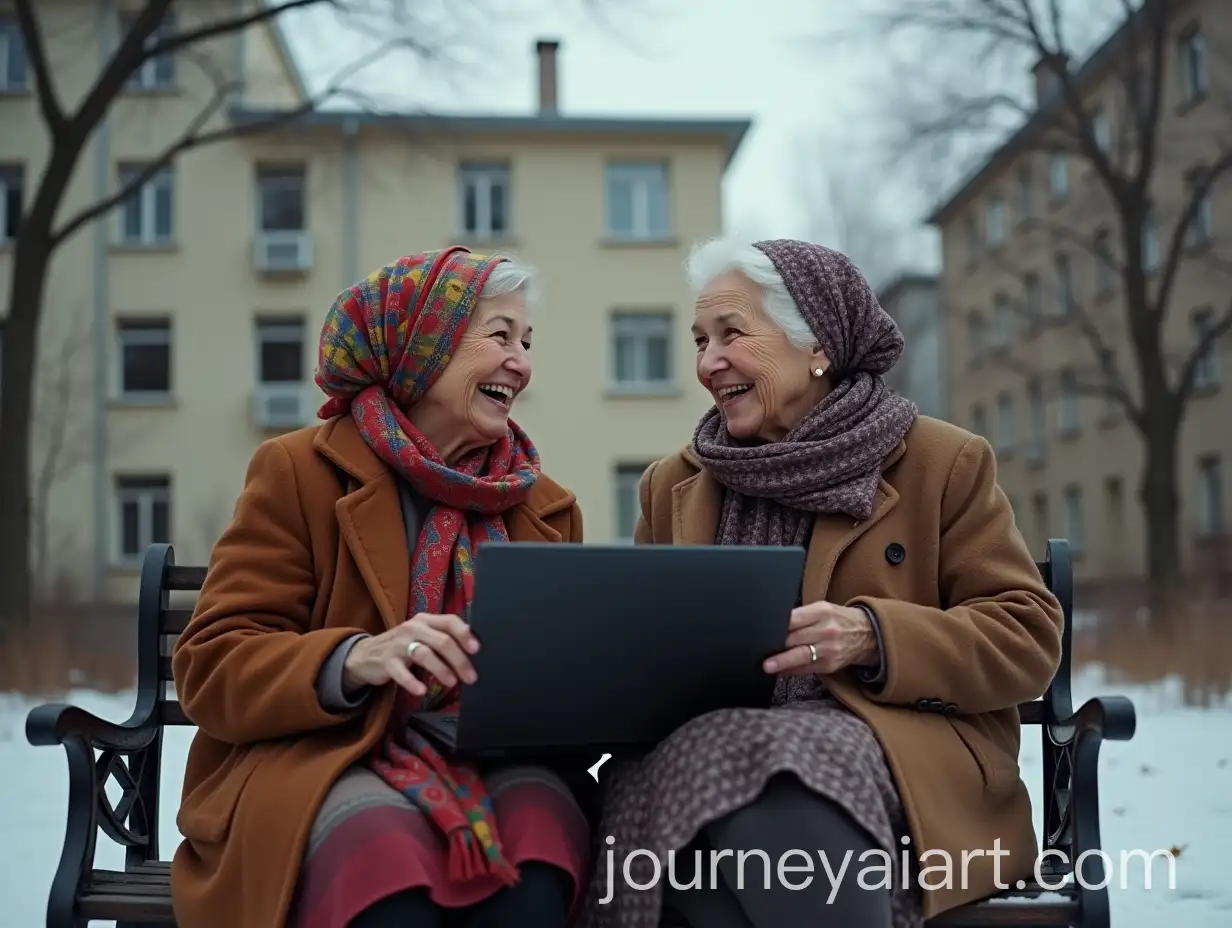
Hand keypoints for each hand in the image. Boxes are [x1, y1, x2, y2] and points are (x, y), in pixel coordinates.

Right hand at [342, 613, 479, 696]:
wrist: (365, 655)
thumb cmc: (402, 646)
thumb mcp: (421, 636)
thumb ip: (442, 638)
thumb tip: (472, 652)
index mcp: (425, 620)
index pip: (449, 621)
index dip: (464, 634)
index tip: (477, 650)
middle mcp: (413, 628)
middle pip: (441, 640)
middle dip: (459, 660)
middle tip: (471, 677)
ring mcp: (399, 644)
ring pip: (425, 654)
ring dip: (441, 669)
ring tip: (452, 682)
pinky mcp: (386, 661)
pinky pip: (401, 672)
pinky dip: (412, 682)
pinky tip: (421, 691)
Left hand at [764, 602, 877, 675]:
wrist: (866, 634)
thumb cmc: (836, 620)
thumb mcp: (822, 610)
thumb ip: (800, 616)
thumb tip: (773, 627)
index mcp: (822, 612)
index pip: (794, 618)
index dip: (777, 625)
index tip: (762, 630)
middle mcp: (826, 630)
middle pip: (795, 638)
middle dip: (776, 645)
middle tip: (758, 650)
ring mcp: (829, 649)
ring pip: (801, 656)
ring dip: (782, 662)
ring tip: (767, 666)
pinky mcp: (830, 665)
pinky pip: (806, 669)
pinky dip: (791, 670)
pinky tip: (779, 671)